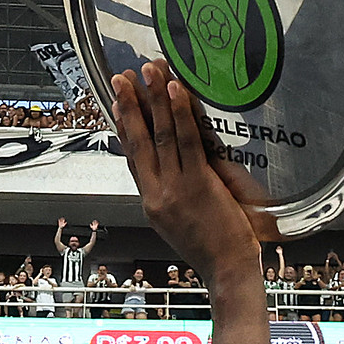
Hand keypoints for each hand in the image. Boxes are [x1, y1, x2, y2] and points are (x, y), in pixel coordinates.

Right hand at [112, 61, 276, 275]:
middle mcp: (157, 194)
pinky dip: (180, 113)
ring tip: (147, 70)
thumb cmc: (213, 250)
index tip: (116, 103)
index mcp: (151, 204)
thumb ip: (171, 197)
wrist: (228, 272)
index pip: (132, 158)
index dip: (123, 127)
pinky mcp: (198, 184)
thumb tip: (170, 173)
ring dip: (153, 99)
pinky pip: (187, 141)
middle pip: (138, 141)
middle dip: (128, 105)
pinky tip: (177, 90)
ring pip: (159, 136)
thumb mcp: (180, 225)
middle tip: (122, 77)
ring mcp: (176, 188)